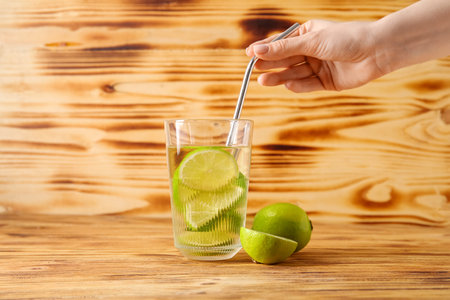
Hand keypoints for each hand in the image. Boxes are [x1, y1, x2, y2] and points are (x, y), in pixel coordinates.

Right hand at [246, 20, 383, 92]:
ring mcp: (318, 66)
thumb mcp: (312, 41)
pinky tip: (288, 85)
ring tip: (264, 81)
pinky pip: (308, 85)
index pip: (281, 43)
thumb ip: (284, 49)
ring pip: (294, 73)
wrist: (377, 51)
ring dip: (280, 77)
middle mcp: (311, 50)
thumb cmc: (347, 38)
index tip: (248, 55)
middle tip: (254, 71)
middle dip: (271, 65)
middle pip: (286, 59)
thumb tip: (257, 50)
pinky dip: (299, 86)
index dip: (264, 50)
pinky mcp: (326, 82)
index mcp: (307, 34)